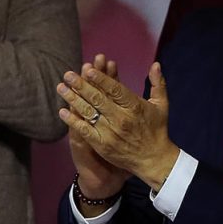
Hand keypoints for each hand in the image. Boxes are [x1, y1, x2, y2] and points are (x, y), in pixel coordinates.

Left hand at [58, 60, 177, 191]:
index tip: (88, 69)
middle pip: (98, 99)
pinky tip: (62, 112)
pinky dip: (73, 121)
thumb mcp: (161, 105)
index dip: (101, 79)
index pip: (115, 89)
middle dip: (81, 85)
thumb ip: (157, 84)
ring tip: (61, 88)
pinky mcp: (102, 144)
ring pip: (88, 112)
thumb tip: (156, 64)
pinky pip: (85, 130)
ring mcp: (110, 132)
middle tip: (68, 75)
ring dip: (73, 99)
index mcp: (135, 106)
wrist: (153, 160)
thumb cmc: (157, 130)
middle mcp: (121, 118)